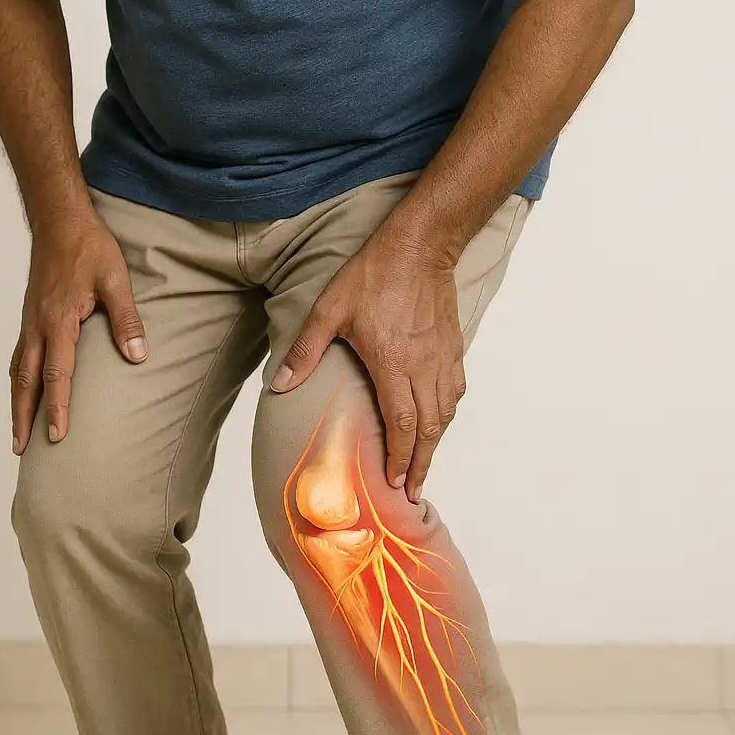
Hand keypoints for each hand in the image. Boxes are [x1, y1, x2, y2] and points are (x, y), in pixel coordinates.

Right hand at [9, 208, 145, 453]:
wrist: (60, 220)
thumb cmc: (88, 247)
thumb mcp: (115, 279)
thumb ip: (126, 318)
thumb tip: (137, 355)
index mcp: (59, 319)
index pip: (57, 373)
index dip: (58, 406)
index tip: (57, 436)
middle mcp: (38, 325)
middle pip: (25, 380)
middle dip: (24, 417)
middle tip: (21, 450)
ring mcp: (29, 321)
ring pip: (17, 370)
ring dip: (17, 403)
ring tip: (17, 434)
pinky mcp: (30, 316)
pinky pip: (18, 355)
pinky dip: (18, 380)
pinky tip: (23, 391)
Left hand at [269, 228, 463, 504]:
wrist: (420, 244)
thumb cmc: (374, 274)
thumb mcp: (330, 309)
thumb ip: (305, 350)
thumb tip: (279, 385)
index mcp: (394, 364)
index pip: (402, 426)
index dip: (401, 459)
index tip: (396, 483)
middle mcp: (423, 366)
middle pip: (429, 429)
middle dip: (421, 463)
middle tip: (414, 490)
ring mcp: (442, 356)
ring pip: (445, 412)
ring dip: (436, 442)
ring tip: (424, 463)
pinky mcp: (453, 345)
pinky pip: (455, 389)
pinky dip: (447, 412)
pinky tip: (438, 418)